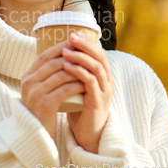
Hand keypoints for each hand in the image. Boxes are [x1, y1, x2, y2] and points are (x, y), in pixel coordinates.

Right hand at [21, 40, 85, 138]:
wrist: (35, 136)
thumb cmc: (41, 112)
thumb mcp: (38, 91)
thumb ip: (45, 76)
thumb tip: (61, 57)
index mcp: (27, 77)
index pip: (44, 56)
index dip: (60, 48)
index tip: (75, 44)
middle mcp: (28, 83)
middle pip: (53, 62)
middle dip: (72, 56)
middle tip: (87, 55)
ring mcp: (35, 93)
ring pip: (61, 74)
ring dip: (78, 70)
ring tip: (90, 68)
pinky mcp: (45, 104)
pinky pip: (65, 89)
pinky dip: (77, 84)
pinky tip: (87, 83)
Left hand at [61, 31, 115, 153]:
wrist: (86, 133)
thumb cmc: (79, 107)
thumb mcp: (77, 85)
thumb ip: (74, 71)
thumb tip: (60, 51)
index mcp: (104, 76)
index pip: (98, 53)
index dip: (87, 42)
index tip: (73, 34)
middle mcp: (108, 81)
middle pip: (100, 56)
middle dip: (85, 45)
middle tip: (71, 37)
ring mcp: (105, 91)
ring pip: (96, 67)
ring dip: (80, 57)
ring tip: (65, 52)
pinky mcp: (98, 101)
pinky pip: (90, 82)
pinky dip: (78, 72)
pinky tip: (66, 67)